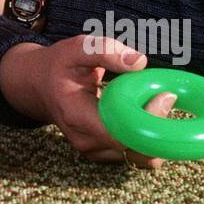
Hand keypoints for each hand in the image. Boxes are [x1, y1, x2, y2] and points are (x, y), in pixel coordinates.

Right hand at [1, 34, 176, 170]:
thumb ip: (106, 51)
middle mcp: (84, 140)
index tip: (164, 94)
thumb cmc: (59, 65)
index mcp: (76, 115)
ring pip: (140, 155)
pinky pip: (135, 153)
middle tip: (164, 95)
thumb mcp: (77, 48)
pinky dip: (146, 135)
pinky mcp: (102, 154)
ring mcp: (93, 151)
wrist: (38, 85)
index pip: (121, 132)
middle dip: (158, 125)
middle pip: (135, 148)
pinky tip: (142, 111)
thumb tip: (139, 62)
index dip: (149, 118)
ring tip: (150, 100)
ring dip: (155, 130)